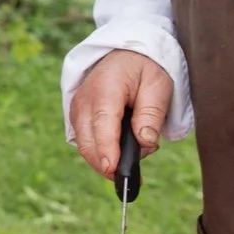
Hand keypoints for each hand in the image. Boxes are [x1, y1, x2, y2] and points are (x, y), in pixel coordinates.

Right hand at [68, 50, 174, 178]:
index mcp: (105, 88)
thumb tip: (145, 143)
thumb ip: (151, 115)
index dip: (107, 150)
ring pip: (85, 146)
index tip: (114, 170)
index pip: (103, 124)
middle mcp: (84, 100)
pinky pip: (85, 142)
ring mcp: (77, 109)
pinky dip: (100, 153)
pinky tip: (119, 152)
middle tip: (136, 178)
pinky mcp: (77, 117)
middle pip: (88, 142)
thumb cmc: (143, 70)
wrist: (124, 55)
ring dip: (106, 160)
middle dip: (108, 164)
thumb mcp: (157, 86)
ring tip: (133, 155)